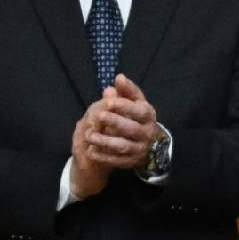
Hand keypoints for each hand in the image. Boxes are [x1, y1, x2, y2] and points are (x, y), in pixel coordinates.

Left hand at [67, 78, 155, 196]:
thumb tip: (119, 78)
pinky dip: (103, 156)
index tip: (108, 102)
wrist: (146, 143)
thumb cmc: (137, 117)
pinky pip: (117, 160)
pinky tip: (91, 151)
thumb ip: (126, 91)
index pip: (140, 111)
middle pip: (131, 128)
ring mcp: (140, 149)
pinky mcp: (131, 162)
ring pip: (123, 146)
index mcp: (148, 116)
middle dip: (115, 122)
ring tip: (89, 136)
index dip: (124, 106)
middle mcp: (147, 133)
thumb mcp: (135, 102)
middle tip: (99, 116)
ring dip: (105, 141)